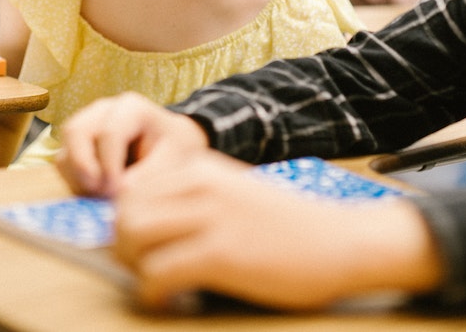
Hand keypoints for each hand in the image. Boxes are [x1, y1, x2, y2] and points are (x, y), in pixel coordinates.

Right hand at [54, 92, 208, 196]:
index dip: (110, 166)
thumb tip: (120, 194)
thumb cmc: (175, 149)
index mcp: (131, 107)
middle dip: (85, 168)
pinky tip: (97, 195)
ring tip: (102, 197)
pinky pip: (63, 164)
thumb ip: (150, 175)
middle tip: (101, 194)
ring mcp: (86, 125)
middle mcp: (102, 110)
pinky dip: (75, 182)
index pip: (109, 132)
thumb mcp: (174, 159)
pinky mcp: (76, 146)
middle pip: (76, 132)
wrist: (171, 148)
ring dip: (78, 178)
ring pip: (64, 149)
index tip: (119, 193)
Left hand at [112, 149, 444, 310]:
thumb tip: (140, 227)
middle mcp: (200, 183)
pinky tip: (172, 299)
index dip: (126, 223)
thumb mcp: (234, 194)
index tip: (143, 248)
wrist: (342, 241)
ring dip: (134, 267)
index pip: (131, 189)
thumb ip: (192, 201)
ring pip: (131, 236)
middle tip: (144, 269)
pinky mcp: (221, 253)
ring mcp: (210, 216)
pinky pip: (158, 273)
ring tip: (157, 283)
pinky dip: (154, 292)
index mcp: (200, 166)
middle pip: (123, 211)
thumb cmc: (289, 227)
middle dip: (123, 246)